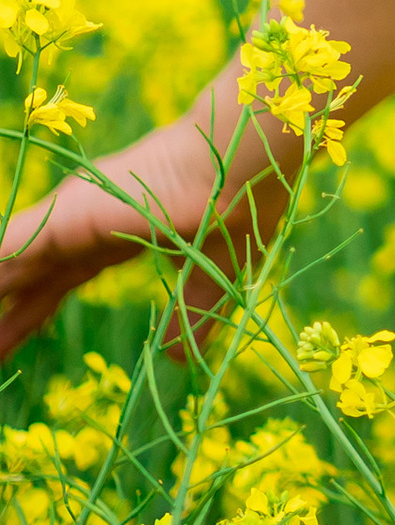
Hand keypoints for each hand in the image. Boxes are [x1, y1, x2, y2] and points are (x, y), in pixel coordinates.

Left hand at [0, 134, 216, 365]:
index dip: (31, 315)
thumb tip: (179, 356)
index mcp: (117, 236)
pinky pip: (8, 251)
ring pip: (10, 266)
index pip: (59, 283)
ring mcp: (72, 218)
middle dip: (3, 315)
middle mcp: (85, 224)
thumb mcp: (211, 281)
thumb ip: (191, 316)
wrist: (241, 168)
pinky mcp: (66, 217)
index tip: (5, 346)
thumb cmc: (237, 210)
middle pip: (28, 280)